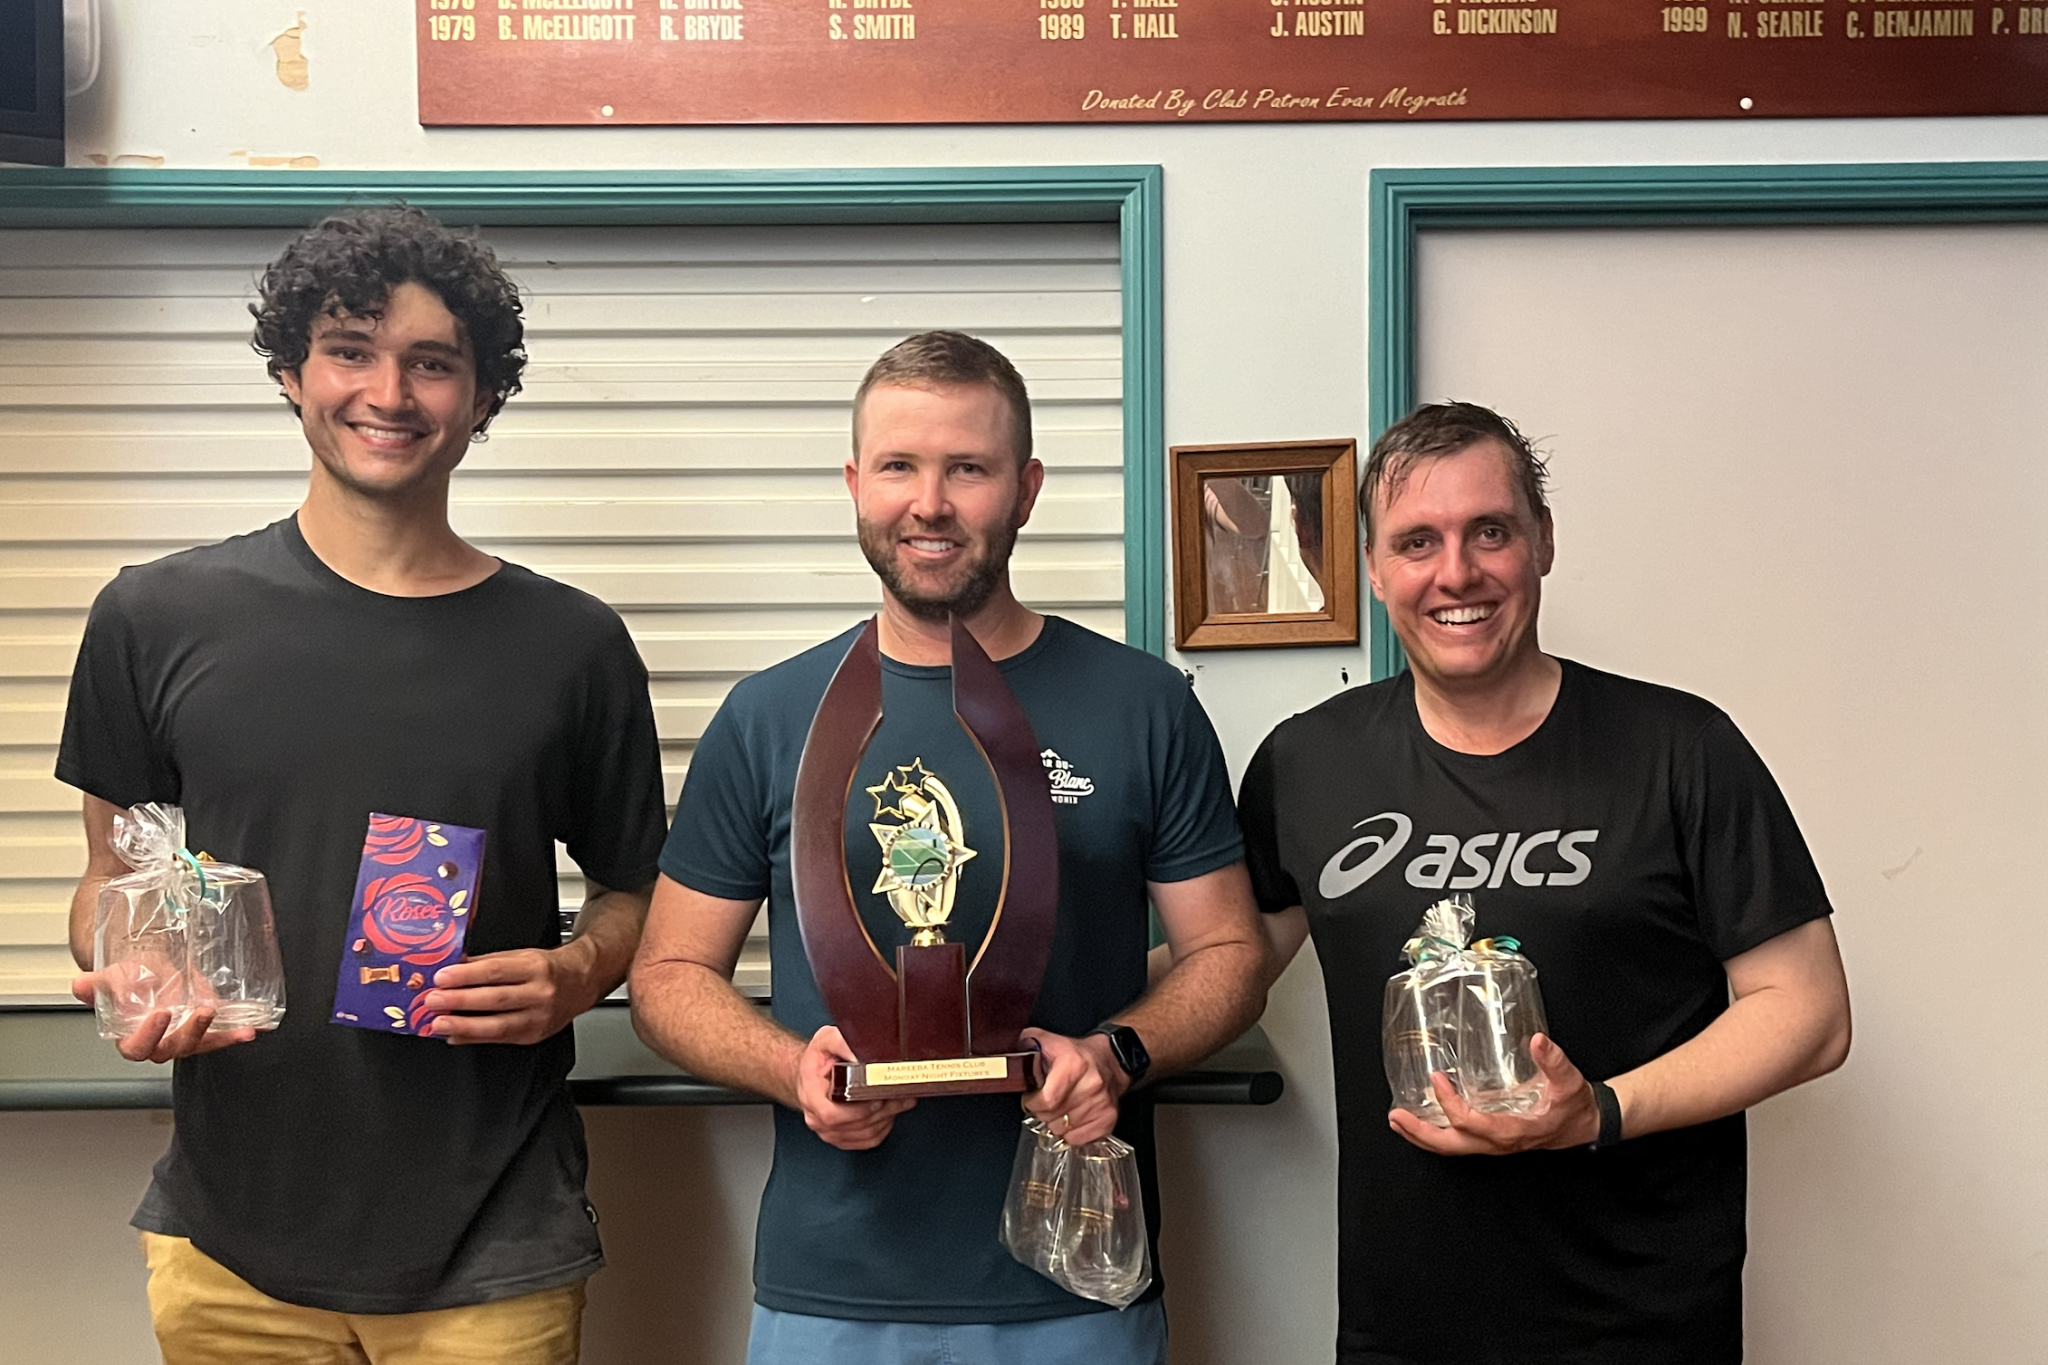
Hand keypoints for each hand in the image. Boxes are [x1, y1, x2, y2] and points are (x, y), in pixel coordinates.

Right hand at [70, 970, 255, 1063]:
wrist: (149, 971)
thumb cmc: (128, 980)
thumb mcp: (111, 978)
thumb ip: (97, 985)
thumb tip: (81, 984)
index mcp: (132, 1037)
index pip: (137, 1047)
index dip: (148, 1035)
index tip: (160, 1014)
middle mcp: (160, 1043)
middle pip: (174, 1049)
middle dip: (190, 1033)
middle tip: (202, 1012)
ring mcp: (185, 1039)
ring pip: (202, 1045)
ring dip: (222, 1038)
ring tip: (240, 1028)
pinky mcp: (206, 1031)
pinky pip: (222, 1036)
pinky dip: (237, 1034)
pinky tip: (254, 1029)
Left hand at [418, 944, 599, 1044]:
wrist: (581, 983)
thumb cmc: (547, 968)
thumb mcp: (521, 956)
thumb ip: (488, 963)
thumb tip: (454, 968)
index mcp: (536, 967)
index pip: (496, 971)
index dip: (466, 975)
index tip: (442, 978)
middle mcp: (540, 993)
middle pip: (495, 999)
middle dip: (460, 1001)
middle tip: (433, 1001)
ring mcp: (538, 1017)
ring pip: (497, 1025)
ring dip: (463, 1025)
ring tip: (439, 1023)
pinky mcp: (533, 1035)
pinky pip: (499, 1039)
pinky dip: (474, 1038)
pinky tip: (455, 1035)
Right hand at [793, 1026, 914, 1150]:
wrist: (812, 1075)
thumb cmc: (818, 1060)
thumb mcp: (825, 1040)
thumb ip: (841, 1043)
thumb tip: (859, 1052)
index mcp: (810, 1095)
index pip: (831, 1115)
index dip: (858, 1110)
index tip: (876, 1098)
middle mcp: (817, 1117)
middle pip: (854, 1124)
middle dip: (882, 1110)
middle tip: (900, 1095)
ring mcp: (829, 1131)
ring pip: (865, 1134)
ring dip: (888, 1117)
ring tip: (901, 1101)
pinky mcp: (842, 1138)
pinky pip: (867, 1140)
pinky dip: (884, 1127)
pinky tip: (891, 1112)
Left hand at [1020, 1028, 1125, 1146]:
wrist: (1110, 1060)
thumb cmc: (1075, 1054)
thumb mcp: (1047, 1041)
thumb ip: (1024, 1046)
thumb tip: (1003, 1055)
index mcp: (1073, 1064)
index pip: (1046, 1100)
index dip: (1032, 1103)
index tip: (1031, 1099)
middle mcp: (1091, 1084)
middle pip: (1052, 1117)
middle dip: (1043, 1112)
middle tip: (1046, 1101)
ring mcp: (1101, 1103)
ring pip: (1063, 1130)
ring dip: (1056, 1122)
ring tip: (1062, 1106)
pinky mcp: (1108, 1118)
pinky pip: (1078, 1138)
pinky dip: (1071, 1132)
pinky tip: (1073, 1116)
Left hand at [1389, 1033, 1600, 1155]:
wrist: (1585, 1125)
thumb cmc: (1575, 1106)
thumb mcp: (1569, 1082)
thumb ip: (1554, 1061)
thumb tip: (1539, 1041)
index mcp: (1513, 1130)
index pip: (1472, 1123)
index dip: (1450, 1104)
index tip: (1437, 1079)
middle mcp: (1498, 1143)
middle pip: (1452, 1145)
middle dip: (1421, 1133)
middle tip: (1396, 1115)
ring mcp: (1493, 1145)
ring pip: (1452, 1148)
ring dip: (1423, 1136)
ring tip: (1398, 1121)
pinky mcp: (1491, 1140)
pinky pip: (1459, 1142)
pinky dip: (1437, 1134)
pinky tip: (1422, 1120)